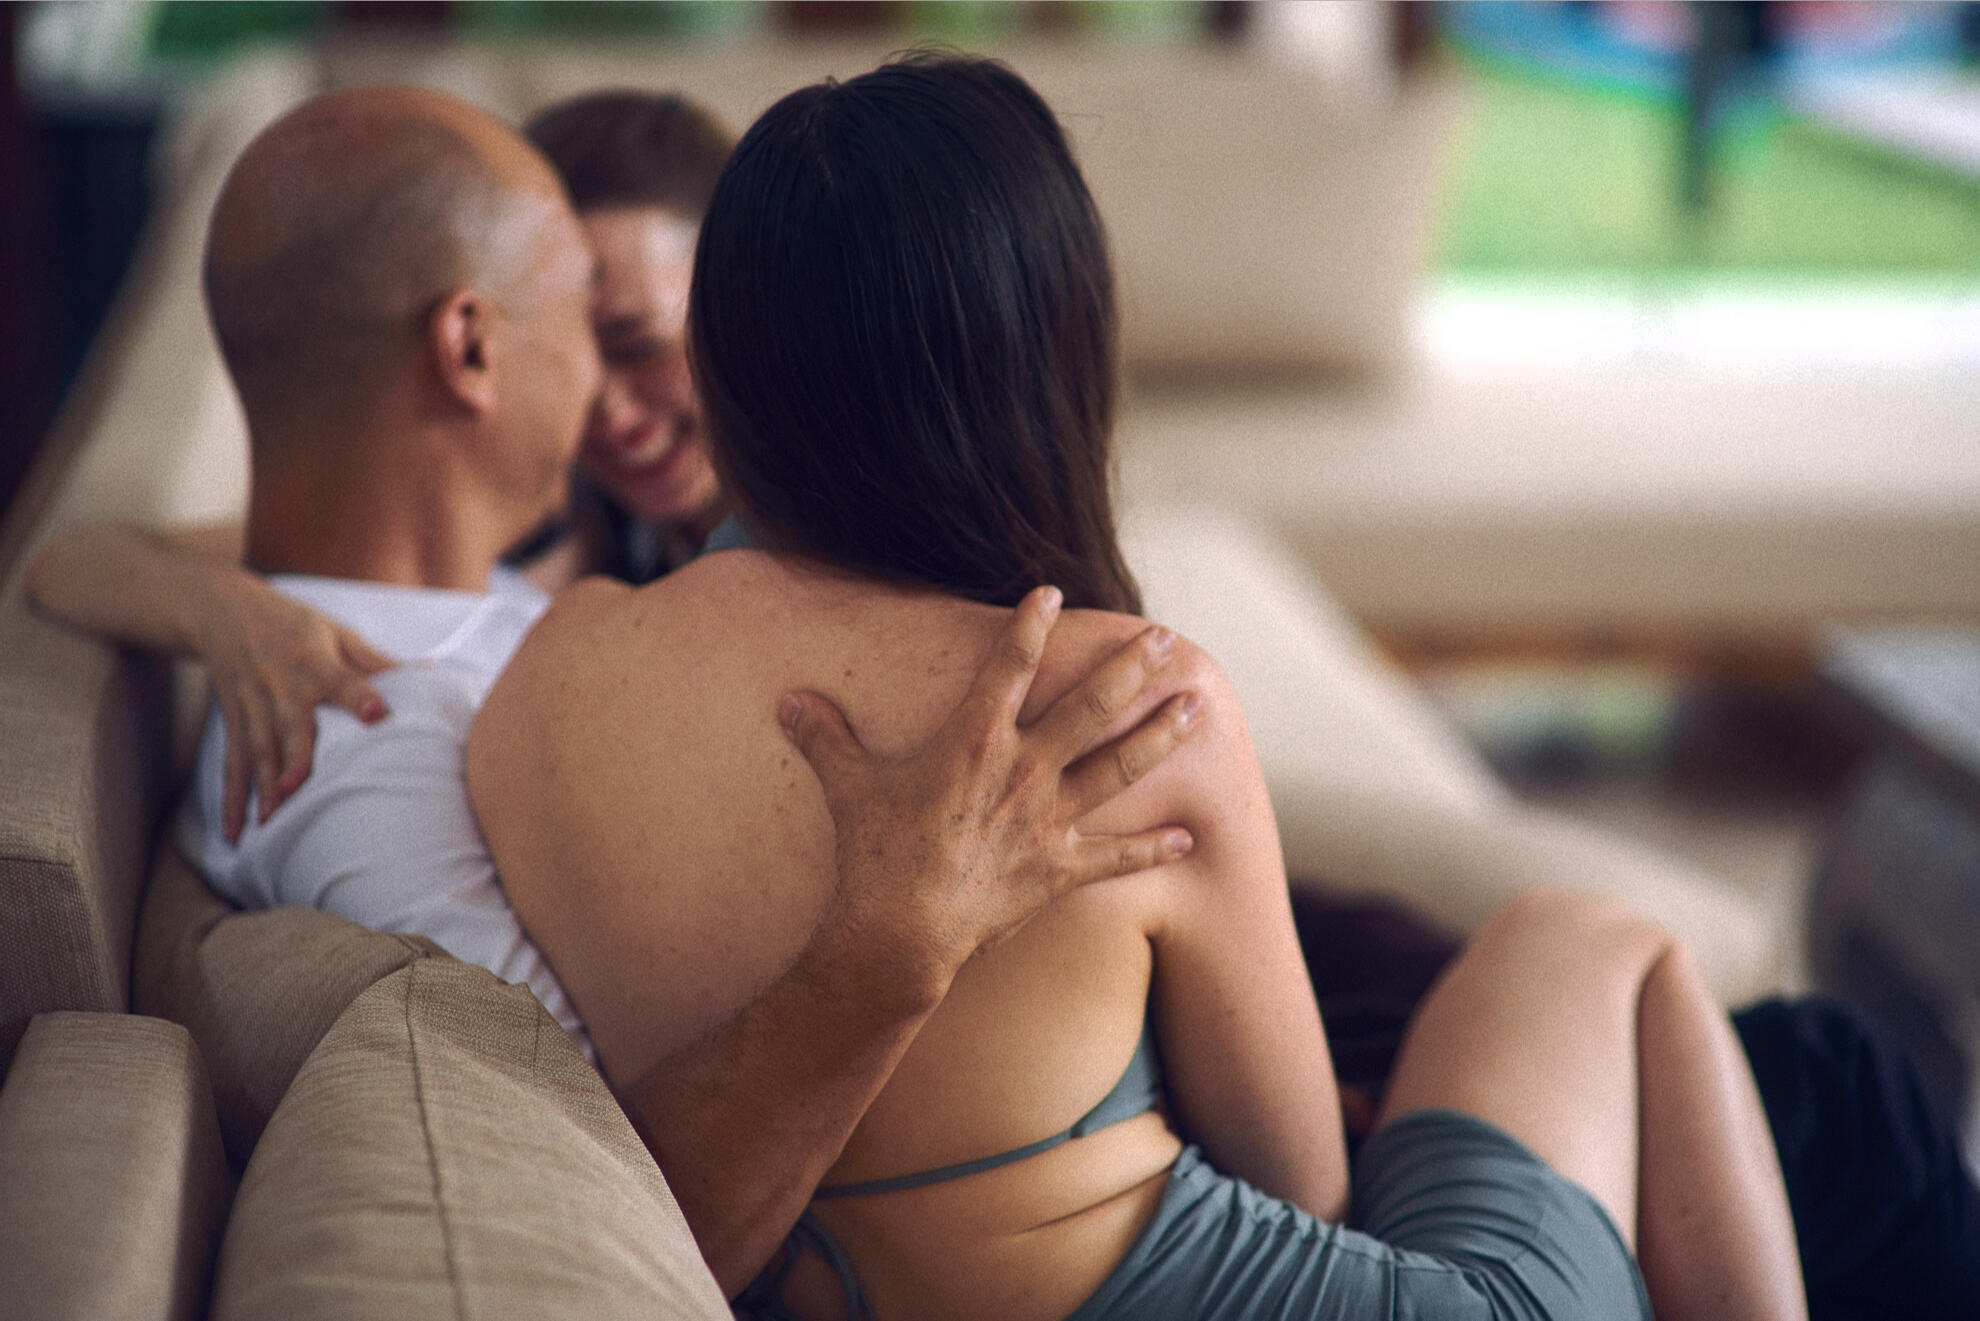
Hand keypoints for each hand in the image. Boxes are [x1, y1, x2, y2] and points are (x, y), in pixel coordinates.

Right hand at [198, 574, 392, 841]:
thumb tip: (428, 672)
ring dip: (263, 786)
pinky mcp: (234, 720)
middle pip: (289, 724)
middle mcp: (282, 684)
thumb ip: (376, 661)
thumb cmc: (295, 625)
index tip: (374, 713)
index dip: (356, 694)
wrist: (224, 612)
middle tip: (299, 790)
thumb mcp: (337, 632)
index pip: (339, 678)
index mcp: (314, 660)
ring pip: (257, 749)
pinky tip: (236, 831)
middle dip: (294, 757)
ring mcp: (253, 705)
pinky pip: (231, 762)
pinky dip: (231, 798)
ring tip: (270, 822)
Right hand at [778, 585, 1201, 999]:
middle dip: (1132, 668)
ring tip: (1198, 705)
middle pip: (1090, 707)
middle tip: (1168, 639)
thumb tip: (788, 701)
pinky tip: (1188, 838)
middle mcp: (1022, 771)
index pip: (1008, 666)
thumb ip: (824, 738)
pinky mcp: (1059, 870)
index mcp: (973, 741)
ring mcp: (1048, 820)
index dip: (1029, 624)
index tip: (1050, 590)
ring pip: (1119, 767)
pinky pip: (1116, 856)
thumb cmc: (872, 857)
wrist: (899, 934)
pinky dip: (1153, 849)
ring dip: (1161, 734)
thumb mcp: (847, 788)